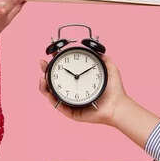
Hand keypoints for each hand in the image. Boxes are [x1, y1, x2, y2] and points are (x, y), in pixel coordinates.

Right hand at [39, 55, 159, 148]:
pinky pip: (56, 104)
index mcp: (78, 81)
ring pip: (50, 92)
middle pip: (53, 80)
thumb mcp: (109, 68)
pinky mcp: (69, 111)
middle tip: (42, 63)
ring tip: (42, 77)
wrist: (117, 105)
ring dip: (43, 84)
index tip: (52, 53)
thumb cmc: (115, 90)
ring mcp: (69, 101)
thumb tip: (96, 49)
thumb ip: (103, 58)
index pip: (63, 70)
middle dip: (45, 71)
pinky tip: (47, 89)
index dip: (56, 62)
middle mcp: (72, 90)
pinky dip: (50, 96)